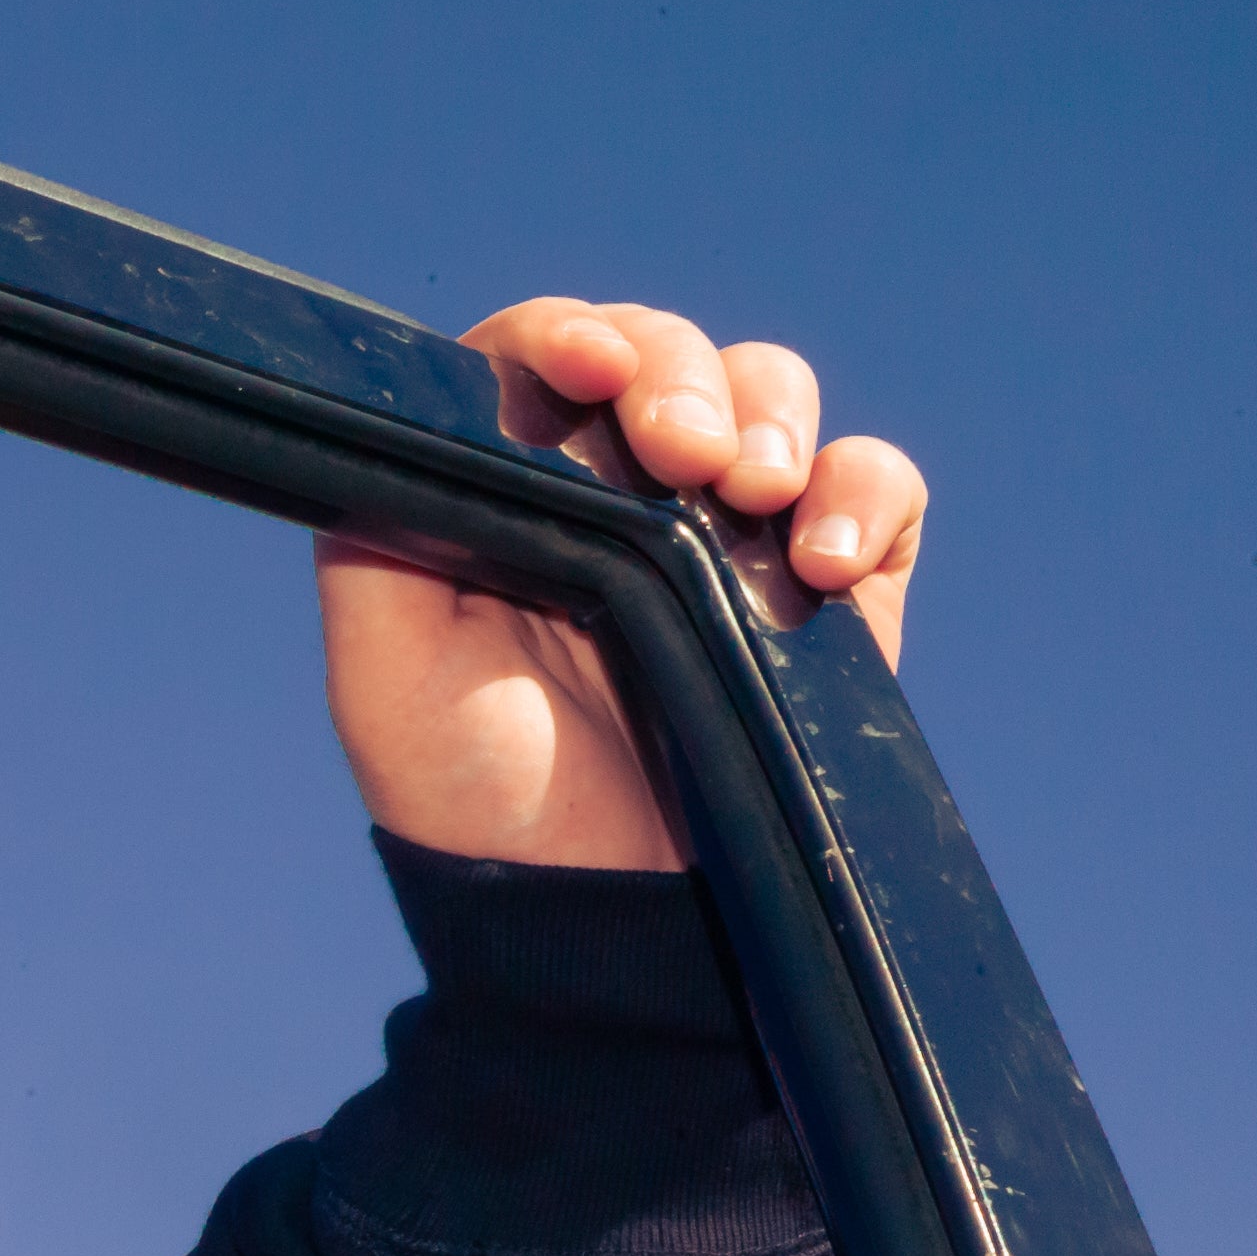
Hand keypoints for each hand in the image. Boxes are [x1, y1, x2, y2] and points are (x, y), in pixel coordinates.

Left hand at [317, 298, 928, 870]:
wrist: (597, 923)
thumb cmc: (477, 805)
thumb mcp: (384, 671)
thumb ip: (377, 533)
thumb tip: (412, 416)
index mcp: (515, 494)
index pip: (543, 359)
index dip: (569, 333)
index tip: (588, 365)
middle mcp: (621, 495)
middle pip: (669, 350)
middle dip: (680, 369)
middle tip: (678, 455)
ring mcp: (732, 536)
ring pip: (773, 392)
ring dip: (770, 415)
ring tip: (747, 494)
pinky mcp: (831, 592)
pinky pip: (878, 487)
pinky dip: (865, 494)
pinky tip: (822, 567)